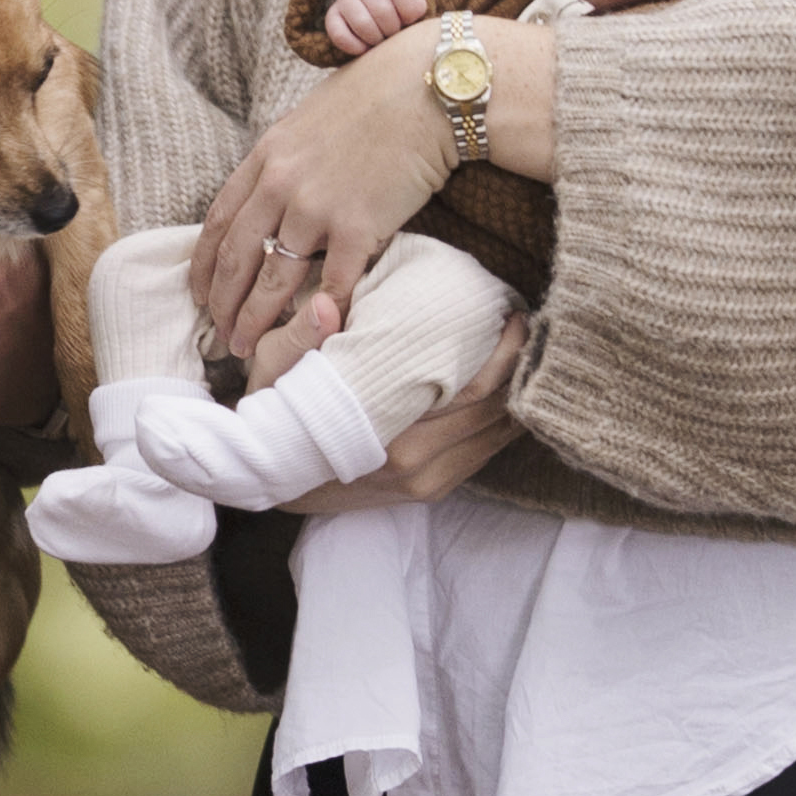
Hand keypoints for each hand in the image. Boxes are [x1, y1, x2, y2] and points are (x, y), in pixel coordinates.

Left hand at [195, 16, 554, 357]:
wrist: (427, 87)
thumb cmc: (378, 95)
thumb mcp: (311, 118)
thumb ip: (288, 156)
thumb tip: (277, 187)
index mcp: (265, 156)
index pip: (219, 221)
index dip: (204, 265)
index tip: (199, 294)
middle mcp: (280, 184)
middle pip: (236, 257)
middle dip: (223, 303)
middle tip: (219, 335)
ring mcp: (316, 207)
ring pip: (274, 280)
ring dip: (256, 320)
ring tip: (249, 349)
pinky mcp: (357, 227)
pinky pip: (333, 284)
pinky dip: (322, 315)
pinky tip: (315, 335)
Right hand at [291, 319, 528, 512]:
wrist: (269, 480)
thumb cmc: (273, 415)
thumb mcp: (271, 372)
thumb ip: (299, 338)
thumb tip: (325, 303)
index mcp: (387, 434)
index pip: (474, 391)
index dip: (506, 353)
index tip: (514, 313)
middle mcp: (416, 464)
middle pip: (496, 414)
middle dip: (520, 367)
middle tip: (526, 325)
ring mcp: (427, 483)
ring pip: (496, 438)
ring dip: (516, 396)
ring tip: (522, 354)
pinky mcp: (431, 491)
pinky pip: (482, 455)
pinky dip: (500, 423)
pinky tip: (505, 390)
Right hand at [321, 0, 433, 56]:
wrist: (377, 21)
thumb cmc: (400, 16)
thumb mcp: (414, 8)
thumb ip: (418, 7)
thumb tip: (416, 9)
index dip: (408, 9)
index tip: (409, 20)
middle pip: (382, 10)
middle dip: (393, 30)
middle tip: (394, 35)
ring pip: (362, 23)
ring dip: (375, 40)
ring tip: (380, 41)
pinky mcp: (332, 16)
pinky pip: (340, 35)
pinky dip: (355, 47)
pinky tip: (365, 49)